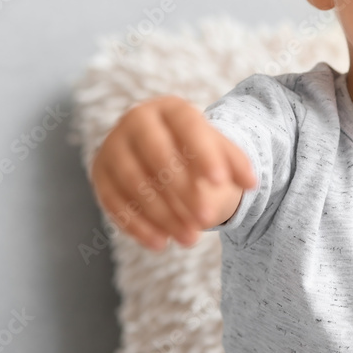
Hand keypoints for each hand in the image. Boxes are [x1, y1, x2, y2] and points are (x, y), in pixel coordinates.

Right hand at [88, 95, 256, 250]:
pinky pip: (114, 203)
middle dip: (184, 190)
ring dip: (163, 214)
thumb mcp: (216, 149)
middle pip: (158, 155)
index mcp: (169, 108)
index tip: (219, 181)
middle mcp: (135, 121)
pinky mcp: (100, 174)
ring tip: (190, 238)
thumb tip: (252, 182)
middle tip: (208, 219)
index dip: (202, 152)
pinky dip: (137, 225)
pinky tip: (160, 243)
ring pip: (136, 183)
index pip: (187, 125)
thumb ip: (235, 163)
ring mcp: (113, 147)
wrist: (158, 148)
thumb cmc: (193, 148)